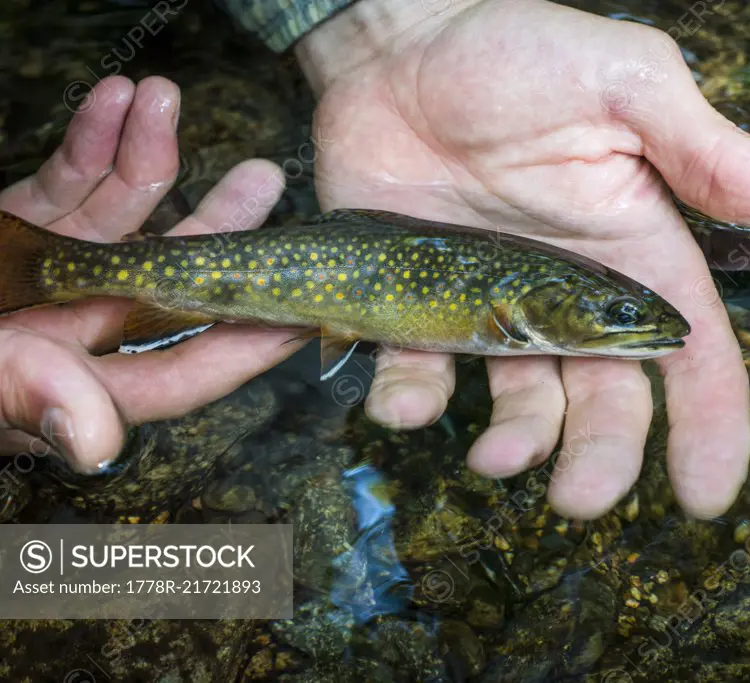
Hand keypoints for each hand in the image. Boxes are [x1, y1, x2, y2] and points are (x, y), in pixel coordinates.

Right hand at [0, 75, 303, 472]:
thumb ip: (29, 397)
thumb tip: (102, 443)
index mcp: (83, 381)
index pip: (188, 367)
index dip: (250, 339)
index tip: (311, 305)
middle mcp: (79, 329)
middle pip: (173, 281)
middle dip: (217, 227)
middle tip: (264, 177)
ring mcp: (52, 277)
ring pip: (122, 217)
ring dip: (146, 155)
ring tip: (164, 99)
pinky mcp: (18, 232)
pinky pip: (64, 181)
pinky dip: (88, 140)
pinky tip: (116, 99)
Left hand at [296, 0, 749, 518]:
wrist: (399, 47)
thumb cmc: (518, 54)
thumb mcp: (625, 85)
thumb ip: (707, 149)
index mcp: (634, 254)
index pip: (692, 356)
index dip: (710, 428)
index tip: (707, 498)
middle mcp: (570, 296)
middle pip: (607, 401)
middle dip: (602, 458)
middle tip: (580, 500)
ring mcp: (494, 308)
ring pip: (521, 404)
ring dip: (515, 443)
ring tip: (493, 461)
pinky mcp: (420, 306)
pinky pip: (421, 374)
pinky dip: (413, 400)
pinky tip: (402, 404)